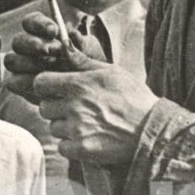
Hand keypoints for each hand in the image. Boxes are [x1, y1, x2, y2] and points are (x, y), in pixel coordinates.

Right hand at [3, 12, 105, 98]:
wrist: (88, 94)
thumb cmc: (88, 69)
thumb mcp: (91, 55)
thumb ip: (82, 44)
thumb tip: (72, 34)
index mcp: (41, 34)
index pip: (31, 22)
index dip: (40, 24)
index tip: (55, 31)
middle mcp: (28, 49)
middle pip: (18, 41)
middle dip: (34, 44)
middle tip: (52, 51)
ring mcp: (22, 67)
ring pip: (12, 60)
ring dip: (28, 64)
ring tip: (48, 70)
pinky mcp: (20, 85)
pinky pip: (12, 81)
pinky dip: (25, 82)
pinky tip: (41, 84)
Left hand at [32, 67, 158, 165]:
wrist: (153, 129)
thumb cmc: (135, 98)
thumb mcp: (112, 72)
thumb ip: (84, 62)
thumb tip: (65, 46)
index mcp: (79, 84)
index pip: (40, 83)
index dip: (45, 86)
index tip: (54, 90)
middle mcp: (74, 106)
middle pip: (44, 107)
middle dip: (55, 108)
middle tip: (72, 110)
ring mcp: (77, 129)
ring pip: (53, 128)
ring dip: (64, 127)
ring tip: (85, 125)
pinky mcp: (82, 149)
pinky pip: (62, 147)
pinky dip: (71, 146)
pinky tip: (87, 139)